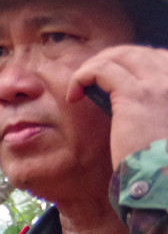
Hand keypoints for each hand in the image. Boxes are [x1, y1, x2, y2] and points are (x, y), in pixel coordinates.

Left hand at [72, 44, 167, 166]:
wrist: (165, 181)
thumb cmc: (162, 164)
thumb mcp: (163, 129)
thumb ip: (154, 111)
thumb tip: (127, 104)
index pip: (160, 58)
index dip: (132, 63)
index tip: (112, 80)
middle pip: (139, 52)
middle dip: (110, 60)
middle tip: (90, 79)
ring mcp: (159, 84)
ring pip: (121, 54)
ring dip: (96, 65)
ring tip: (80, 86)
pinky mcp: (136, 95)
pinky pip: (103, 70)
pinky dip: (84, 76)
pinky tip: (74, 95)